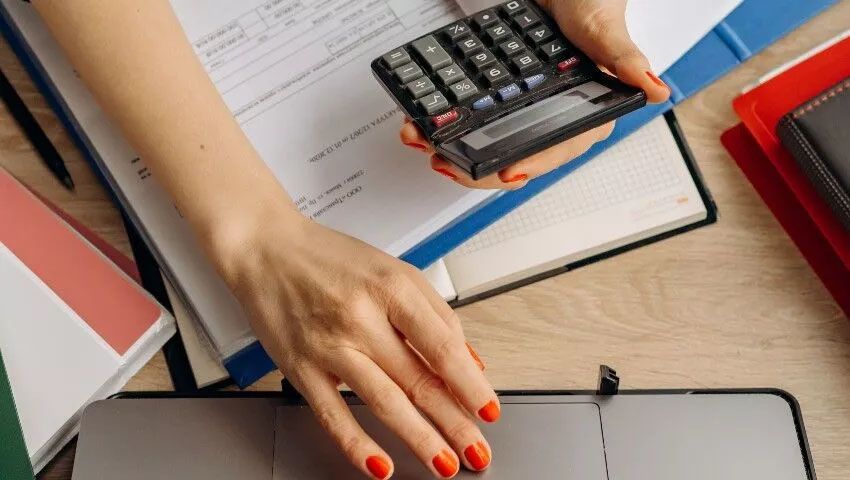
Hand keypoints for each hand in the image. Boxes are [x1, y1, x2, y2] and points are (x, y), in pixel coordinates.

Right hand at [213, 207, 496, 478]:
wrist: (266, 249)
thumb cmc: (331, 259)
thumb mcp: (394, 270)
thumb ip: (434, 314)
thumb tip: (467, 360)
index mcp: (391, 288)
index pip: (442, 346)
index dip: (470, 383)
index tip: (488, 409)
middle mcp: (361, 317)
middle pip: (418, 379)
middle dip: (454, 422)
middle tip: (477, 450)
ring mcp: (329, 346)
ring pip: (383, 402)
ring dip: (420, 439)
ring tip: (444, 463)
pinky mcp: (300, 368)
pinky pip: (332, 414)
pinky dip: (357, 445)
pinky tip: (380, 465)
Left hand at [400, 0, 670, 189]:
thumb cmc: (591, 3)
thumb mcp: (605, 27)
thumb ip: (626, 59)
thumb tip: (655, 89)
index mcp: (588, 114)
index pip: (557, 151)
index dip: (530, 165)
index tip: (504, 174)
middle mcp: (557, 121)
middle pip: (517, 158)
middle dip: (478, 166)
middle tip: (447, 161)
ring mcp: (528, 114)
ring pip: (492, 147)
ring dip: (456, 151)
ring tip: (426, 146)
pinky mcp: (505, 103)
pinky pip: (478, 124)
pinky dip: (451, 128)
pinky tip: (427, 128)